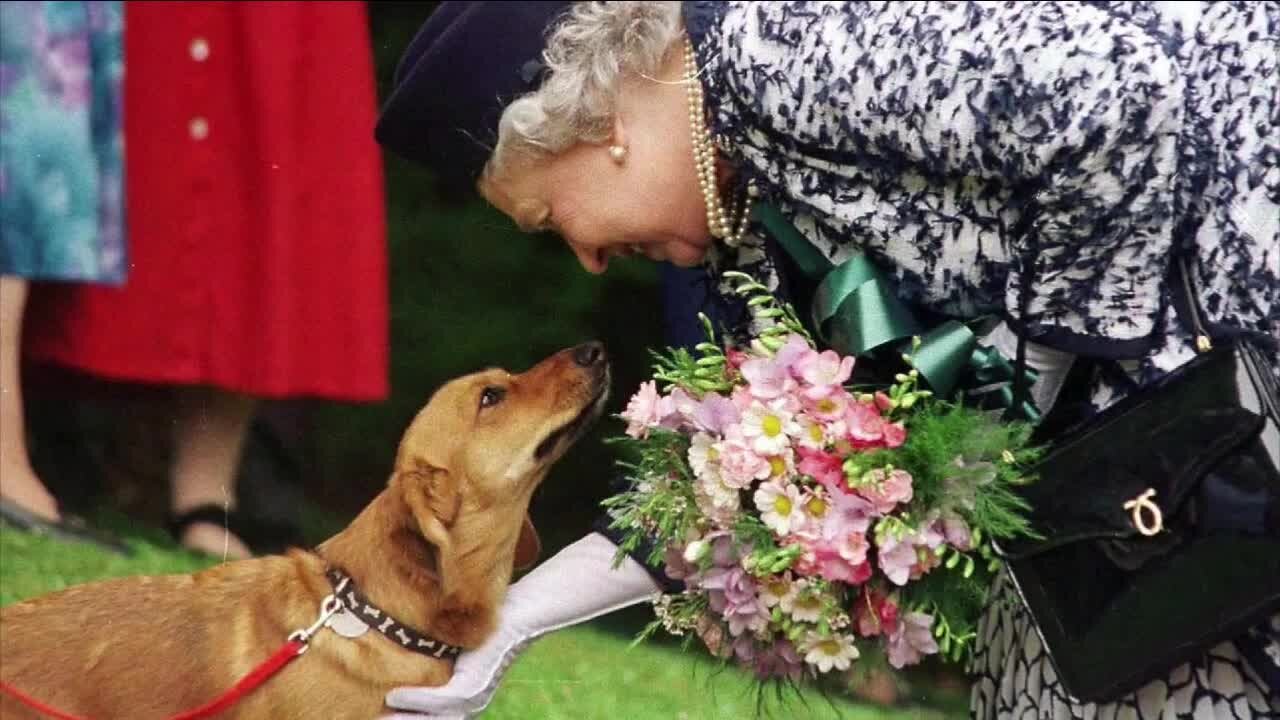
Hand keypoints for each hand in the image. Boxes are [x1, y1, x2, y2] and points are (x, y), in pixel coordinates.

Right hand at [384, 532, 660, 716]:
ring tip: (378, 717)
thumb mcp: (479, 606)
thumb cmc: (521, 595)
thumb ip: (454, 611)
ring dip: (405, 718)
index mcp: (474, 673)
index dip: (408, 709)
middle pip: (436, 715)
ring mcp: (482, 682)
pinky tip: (395, 698)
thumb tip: (429, 598)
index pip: (436, 702)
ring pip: (438, 714)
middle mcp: (478, 685)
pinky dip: (420, 701)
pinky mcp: (485, 673)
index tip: (380, 710)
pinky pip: (449, 698)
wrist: (553, 595)